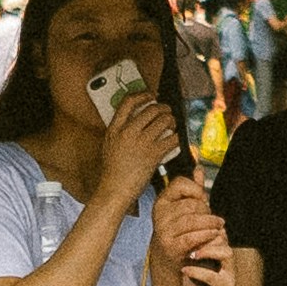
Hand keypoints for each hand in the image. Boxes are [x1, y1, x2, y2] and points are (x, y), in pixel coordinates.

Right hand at [99, 87, 176, 208]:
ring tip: (172, 126)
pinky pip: (172, 138)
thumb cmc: (112, 171)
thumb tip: (134, 117)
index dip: (142, 95)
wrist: (114, 190)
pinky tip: (176, 139)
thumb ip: (119, 130)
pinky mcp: (153, 154)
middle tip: (167, 112)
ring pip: (165, 120)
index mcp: (115, 129)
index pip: (128, 102)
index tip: (150, 95)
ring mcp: (141, 143)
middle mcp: (128, 132)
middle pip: (152, 109)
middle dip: (164, 108)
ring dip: (172, 121)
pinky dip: (177, 137)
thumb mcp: (109, 144)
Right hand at [151, 171, 222, 285]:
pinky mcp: (170, 247)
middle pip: (190, 204)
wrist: (168, 256)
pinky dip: (205, 235)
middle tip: (214, 217)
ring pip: (192, 220)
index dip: (196, 189)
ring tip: (219, 225)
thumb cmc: (179, 229)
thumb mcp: (184, 207)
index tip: (203, 197)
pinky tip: (214, 234)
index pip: (179, 184)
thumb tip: (199, 168)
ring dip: (210, 222)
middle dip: (206, 210)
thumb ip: (193, 189)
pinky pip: (191, 237)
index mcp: (162, 201)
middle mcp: (160, 215)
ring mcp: (163, 231)